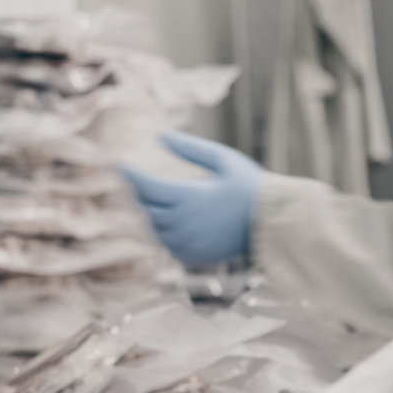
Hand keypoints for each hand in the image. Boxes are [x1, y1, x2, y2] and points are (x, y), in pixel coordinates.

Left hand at [119, 133, 263, 266]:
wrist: (273, 225)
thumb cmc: (251, 188)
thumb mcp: (224, 160)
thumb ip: (191, 148)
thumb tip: (161, 137)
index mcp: (188, 198)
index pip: (146, 187)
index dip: (129, 176)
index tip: (119, 165)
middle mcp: (182, 224)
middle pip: (145, 208)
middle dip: (138, 194)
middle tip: (132, 180)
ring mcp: (186, 243)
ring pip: (152, 228)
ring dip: (147, 213)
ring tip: (146, 199)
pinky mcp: (193, 256)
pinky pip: (165, 244)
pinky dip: (160, 231)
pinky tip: (165, 220)